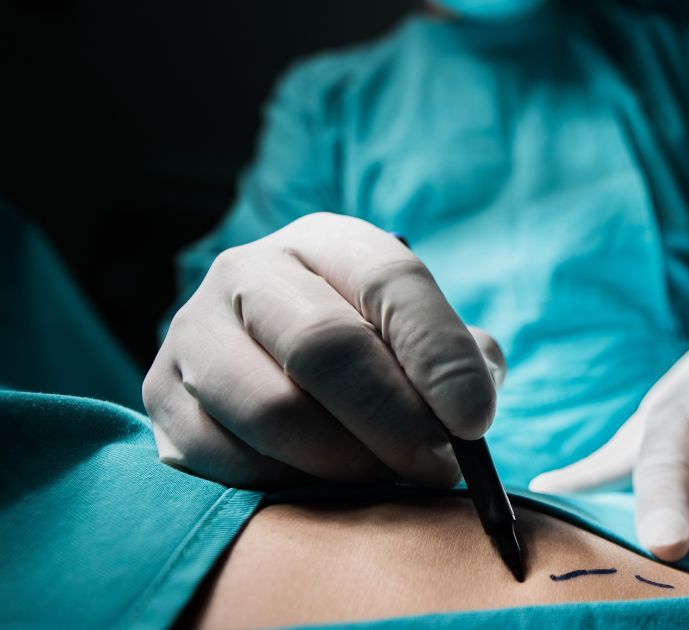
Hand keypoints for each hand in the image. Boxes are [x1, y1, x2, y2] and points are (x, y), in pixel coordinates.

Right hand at [145, 213, 502, 487]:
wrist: (266, 364)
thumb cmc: (371, 352)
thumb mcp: (420, 337)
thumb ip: (459, 360)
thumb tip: (466, 409)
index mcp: (328, 242)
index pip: (391, 281)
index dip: (439, 355)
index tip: (475, 420)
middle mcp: (249, 271)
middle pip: (324, 346)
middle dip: (394, 420)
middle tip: (437, 468)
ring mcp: (194, 330)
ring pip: (272, 411)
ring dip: (344, 462)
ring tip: (383, 477)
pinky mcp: (160, 395)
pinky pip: (227, 460)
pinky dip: (287, 486)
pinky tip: (319, 484)